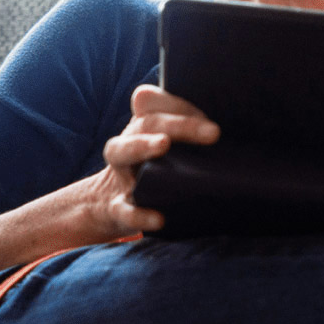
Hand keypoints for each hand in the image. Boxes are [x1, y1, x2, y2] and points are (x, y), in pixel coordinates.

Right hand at [80, 84, 219, 235]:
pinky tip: (158, 219)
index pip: (158, 104)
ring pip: (120, 151)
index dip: (182, 106)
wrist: (107, 207)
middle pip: (147, 123)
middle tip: (213, 132)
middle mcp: (128, 143)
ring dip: (142, 145)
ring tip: (163, 144)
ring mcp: (119, 173)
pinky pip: (124, 208)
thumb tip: (203, 122)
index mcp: (143, 127)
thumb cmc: (149, 172)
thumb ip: (186, 133)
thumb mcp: (167, 152)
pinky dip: (139, 213)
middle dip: (179, 124)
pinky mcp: (117, 206)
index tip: (215, 122)